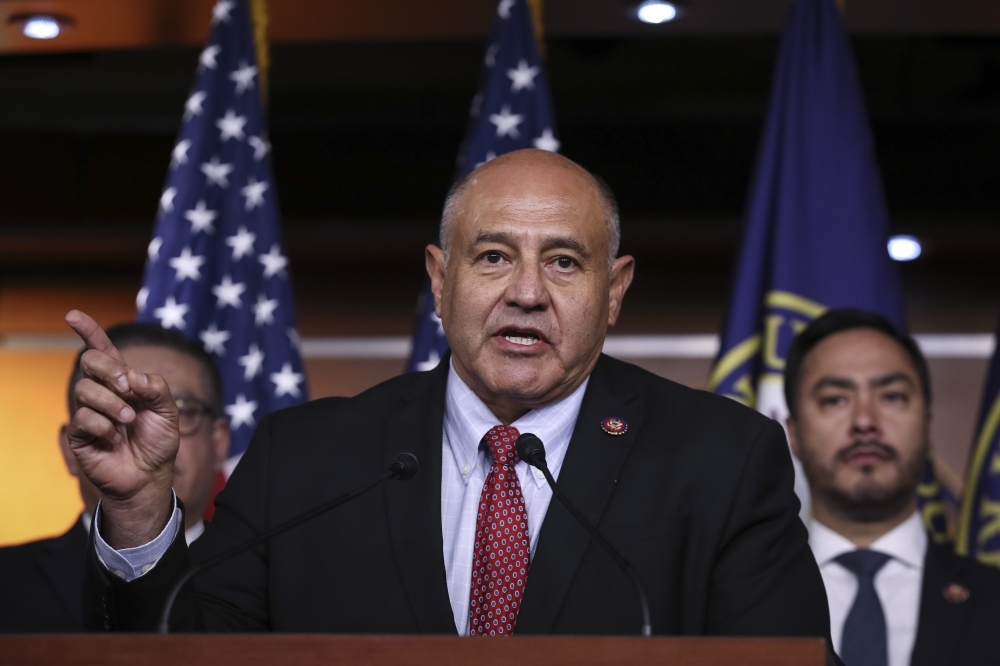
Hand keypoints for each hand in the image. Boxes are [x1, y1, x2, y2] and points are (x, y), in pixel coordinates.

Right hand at [65, 310, 178, 546]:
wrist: (150, 476)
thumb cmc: (158, 442)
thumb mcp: (169, 412)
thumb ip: (156, 388)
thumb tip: (133, 376)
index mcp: (124, 381)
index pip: (103, 351)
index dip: (89, 331)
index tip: (74, 315)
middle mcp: (103, 392)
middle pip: (90, 361)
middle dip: (109, 370)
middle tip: (128, 389)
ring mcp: (89, 412)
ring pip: (86, 389)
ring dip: (112, 403)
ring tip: (128, 422)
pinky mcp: (79, 434)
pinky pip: (83, 418)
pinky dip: (104, 426)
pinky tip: (114, 438)